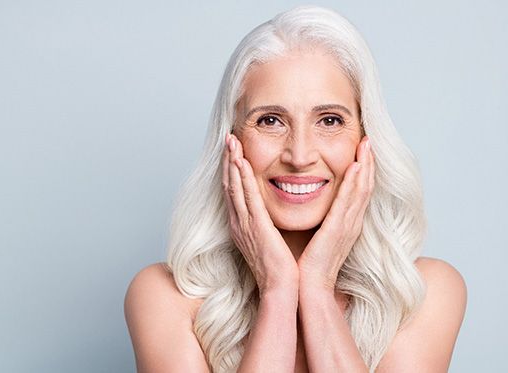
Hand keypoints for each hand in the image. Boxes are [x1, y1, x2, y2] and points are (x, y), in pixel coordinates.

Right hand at [222, 134, 298, 294]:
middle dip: (228, 160)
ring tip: (231, 142)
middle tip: (228, 138)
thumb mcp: (269, 239)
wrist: (280, 287)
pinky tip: (241, 162)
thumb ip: (267, 223)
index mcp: (242, 225)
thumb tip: (271, 210)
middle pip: (229, 184)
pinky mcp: (256, 227)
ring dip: (232, 162)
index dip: (232, 169)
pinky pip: (247, 198)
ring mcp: (245, 224)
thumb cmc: (279, 267)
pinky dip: (243, 178)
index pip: (234, 191)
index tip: (233, 150)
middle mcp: (239, 222)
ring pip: (235, 187)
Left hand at [298, 136, 374, 290]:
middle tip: (368, 139)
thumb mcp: (320, 235)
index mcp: (347, 223)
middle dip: (368, 162)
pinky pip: (347, 202)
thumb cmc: (311, 263)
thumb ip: (324, 219)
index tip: (362, 149)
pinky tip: (354, 167)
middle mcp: (352, 222)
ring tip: (365, 145)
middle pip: (365, 186)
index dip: (363, 169)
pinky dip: (353, 184)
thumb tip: (316, 203)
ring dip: (364, 166)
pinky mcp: (338, 230)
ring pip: (361, 190)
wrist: (309, 286)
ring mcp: (348, 226)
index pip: (359, 191)